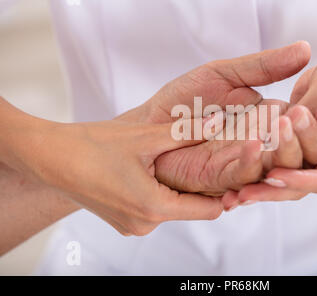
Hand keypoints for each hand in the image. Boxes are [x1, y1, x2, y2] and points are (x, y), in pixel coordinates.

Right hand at [0, 99, 222, 235]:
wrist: (48, 157)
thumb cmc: (92, 146)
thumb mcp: (145, 137)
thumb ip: (187, 132)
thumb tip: (219, 124)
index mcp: (154, 208)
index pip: (210, 210)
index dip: (225, 189)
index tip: (234, 169)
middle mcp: (145, 225)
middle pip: (192, 208)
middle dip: (202, 184)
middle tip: (211, 155)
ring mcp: (132, 225)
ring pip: (173, 207)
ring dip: (179, 186)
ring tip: (178, 158)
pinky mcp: (122, 220)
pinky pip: (154, 208)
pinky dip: (160, 190)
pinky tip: (153, 167)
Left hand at [120, 42, 312, 196]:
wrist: (148, 121)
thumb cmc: (183, 99)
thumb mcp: (225, 74)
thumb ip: (264, 66)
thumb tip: (305, 48)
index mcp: (265, 122)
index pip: (302, 126)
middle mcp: (259, 146)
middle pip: (297, 151)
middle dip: (309, 135)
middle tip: (315, 113)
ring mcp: (242, 164)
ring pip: (277, 167)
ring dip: (286, 149)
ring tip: (288, 124)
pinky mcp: (220, 178)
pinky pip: (244, 175)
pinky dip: (252, 161)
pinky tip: (255, 143)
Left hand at [233, 53, 316, 202]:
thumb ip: (313, 105)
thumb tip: (293, 117)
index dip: (298, 179)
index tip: (272, 176)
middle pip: (301, 187)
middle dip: (273, 190)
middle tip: (245, 193)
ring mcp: (308, 159)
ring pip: (285, 183)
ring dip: (261, 189)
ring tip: (237, 196)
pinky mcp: (291, 152)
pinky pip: (273, 168)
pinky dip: (255, 177)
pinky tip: (233, 192)